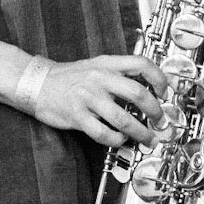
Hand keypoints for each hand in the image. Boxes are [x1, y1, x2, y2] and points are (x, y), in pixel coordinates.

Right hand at [33, 54, 168, 142]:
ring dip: (141, 132)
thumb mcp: (96, 65)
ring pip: (123, 118)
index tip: (167, 91)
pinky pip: (103, 133)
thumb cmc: (69, 77)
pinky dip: (116, 139)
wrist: (37, 83)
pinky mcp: (77, 116)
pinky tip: (120, 139)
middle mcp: (99, 78)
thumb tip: (148, 89)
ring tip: (148, 139)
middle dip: (155, 111)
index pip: (141, 63)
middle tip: (161, 121)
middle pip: (137, 94)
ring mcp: (87, 97)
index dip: (159, 77)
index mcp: (107, 63)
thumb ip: (118, 74)